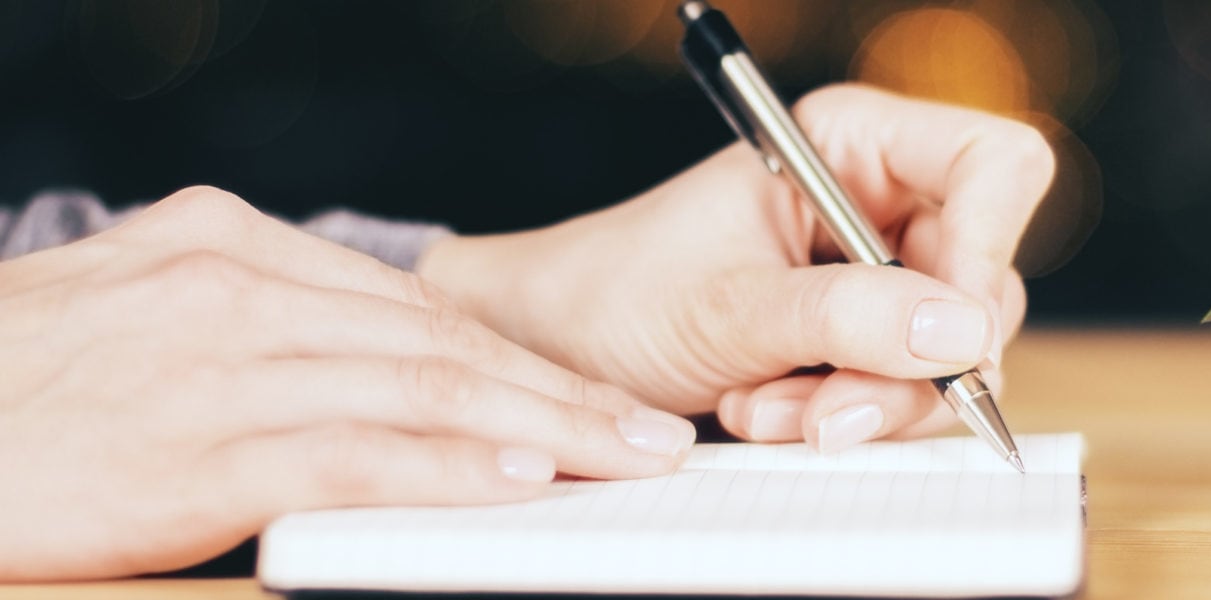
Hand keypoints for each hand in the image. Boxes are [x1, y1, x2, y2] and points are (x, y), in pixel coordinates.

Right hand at [0, 187, 693, 580]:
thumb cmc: (14, 390)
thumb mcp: (136, 321)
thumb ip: (253, 332)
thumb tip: (366, 371)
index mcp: (225, 245)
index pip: (413, 308)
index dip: (515, 360)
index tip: (586, 397)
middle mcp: (233, 284)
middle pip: (439, 344)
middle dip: (557, 393)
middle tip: (646, 432)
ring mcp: (214, 358)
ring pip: (420, 390)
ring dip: (541, 430)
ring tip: (622, 461)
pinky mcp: (189, 442)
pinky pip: (350, 454)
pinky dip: (446, 470)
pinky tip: (519, 484)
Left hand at [419, 85, 1053, 450]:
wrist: (558, 352)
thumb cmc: (615, 293)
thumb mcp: (725, 306)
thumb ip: (842, 316)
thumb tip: (960, 331)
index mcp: (853, 144)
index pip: (993, 165)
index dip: (988, 246)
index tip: (938, 328)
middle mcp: (882, 206)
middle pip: (982, 283)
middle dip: (903, 364)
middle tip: (822, 410)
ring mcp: (880, 281)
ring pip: (953, 357)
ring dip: (863, 404)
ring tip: (763, 410)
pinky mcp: (866, 345)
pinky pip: (909, 395)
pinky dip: (846, 421)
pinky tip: (767, 413)